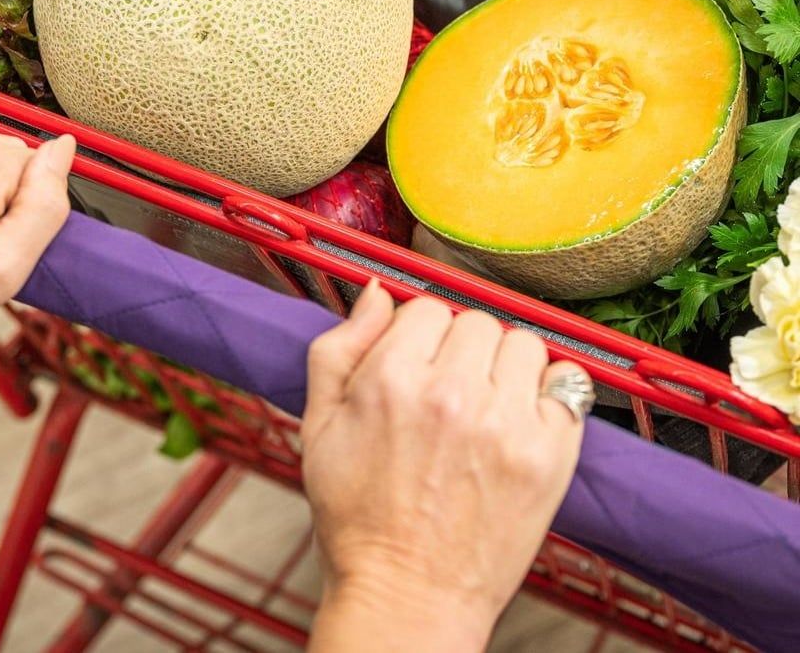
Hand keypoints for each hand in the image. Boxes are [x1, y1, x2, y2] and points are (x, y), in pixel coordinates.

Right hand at [301, 281, 585, 650]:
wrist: (407, 596)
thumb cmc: (357, 517)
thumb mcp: (318, 425)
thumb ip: (340, 347)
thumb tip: (377, 291)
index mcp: (392, 380)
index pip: (426, 308)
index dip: (418, 336)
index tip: (418, 364)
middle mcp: (453, 394)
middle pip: (477, 321)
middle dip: (461, 349)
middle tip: (449, 391)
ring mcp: (508, 424)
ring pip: (524, 344)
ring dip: (506, 366)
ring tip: (487, 405)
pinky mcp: (551, 455)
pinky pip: (569, 385)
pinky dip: (549, 394)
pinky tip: (520, 421)